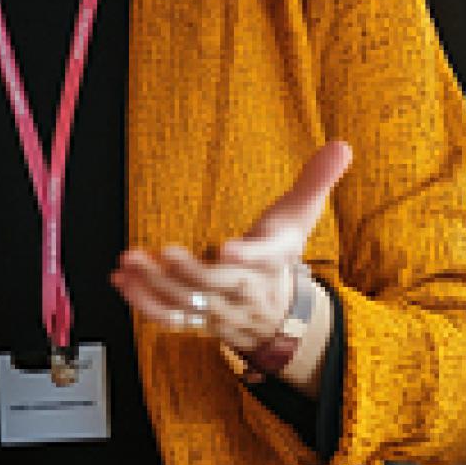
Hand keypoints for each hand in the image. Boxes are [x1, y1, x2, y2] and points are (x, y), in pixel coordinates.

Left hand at [112, 141, 349, 372]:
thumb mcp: (302, 216)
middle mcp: (245, 289)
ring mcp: (220, 308)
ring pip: (187, 303)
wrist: (281, 315)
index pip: (262, 259)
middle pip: (215, 286)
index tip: (226, 249)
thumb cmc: (281, 253)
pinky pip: (171, 318)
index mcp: (272, 260)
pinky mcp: (199, 319)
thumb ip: (316, 180)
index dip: (246, 256)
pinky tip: (122, 281)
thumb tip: (343, 145)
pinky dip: (144, 302)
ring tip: (127, 262)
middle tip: (162, 252)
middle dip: (187, 272)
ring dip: (154, 285)